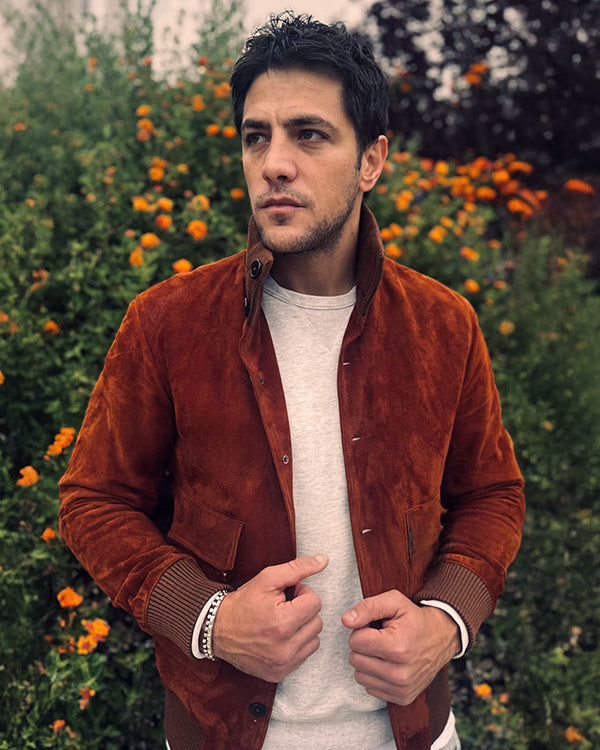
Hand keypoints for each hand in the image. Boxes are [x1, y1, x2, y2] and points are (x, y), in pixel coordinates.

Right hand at [212, 554, 327, 681]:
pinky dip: (297, 644)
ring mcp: (282, 663)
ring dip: (303, 628)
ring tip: (282, 622)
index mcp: (282, 622)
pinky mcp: (279, 673)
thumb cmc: (243, 602)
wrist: (217, 629)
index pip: (315, 602)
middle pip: (317, 621)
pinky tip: (280, 637)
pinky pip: (304, 655)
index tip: (287, 595)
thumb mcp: (268, 578)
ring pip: (314, 639)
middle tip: (284, 607)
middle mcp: (284, 647)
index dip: (302, 593)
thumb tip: (324, 560)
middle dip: (303, 610)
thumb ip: (298, 568)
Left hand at [341, 590, 459, 705]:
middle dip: (364, 645)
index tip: (376, 627)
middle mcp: (400, 673)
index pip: (355, 641)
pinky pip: (370, 687)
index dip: (362, 630)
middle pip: (355, 659)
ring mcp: (402, 688)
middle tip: (381, 638)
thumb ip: (367, 607)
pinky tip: (389, 664)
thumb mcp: (394, 602)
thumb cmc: (414, 619)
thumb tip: (346, 620)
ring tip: (385, 651)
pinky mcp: (402, 698)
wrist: (441, 638)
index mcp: (397, 648)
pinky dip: (375, 675)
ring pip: (359, 675)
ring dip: (367, 661)